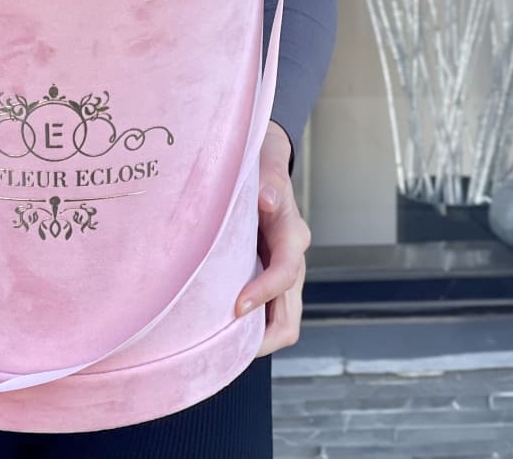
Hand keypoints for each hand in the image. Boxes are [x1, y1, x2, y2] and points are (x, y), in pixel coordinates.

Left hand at [236, 120, 310, 356]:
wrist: (267, 167)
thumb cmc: (262, 167)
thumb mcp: (266, 167)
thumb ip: (268, 181)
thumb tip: (267, 199)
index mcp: (292, 234)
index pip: (285, 273)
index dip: (263, 293)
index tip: (237, 306)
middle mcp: (293, 259)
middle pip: (290, 317)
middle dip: (262, 337)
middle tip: (224, 345)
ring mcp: (284, 274)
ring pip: (282, 322)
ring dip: (256, 338)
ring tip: (219, 346)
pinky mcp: (270, 278)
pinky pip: (267, 314)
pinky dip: (251, 328)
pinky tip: (220, 330)